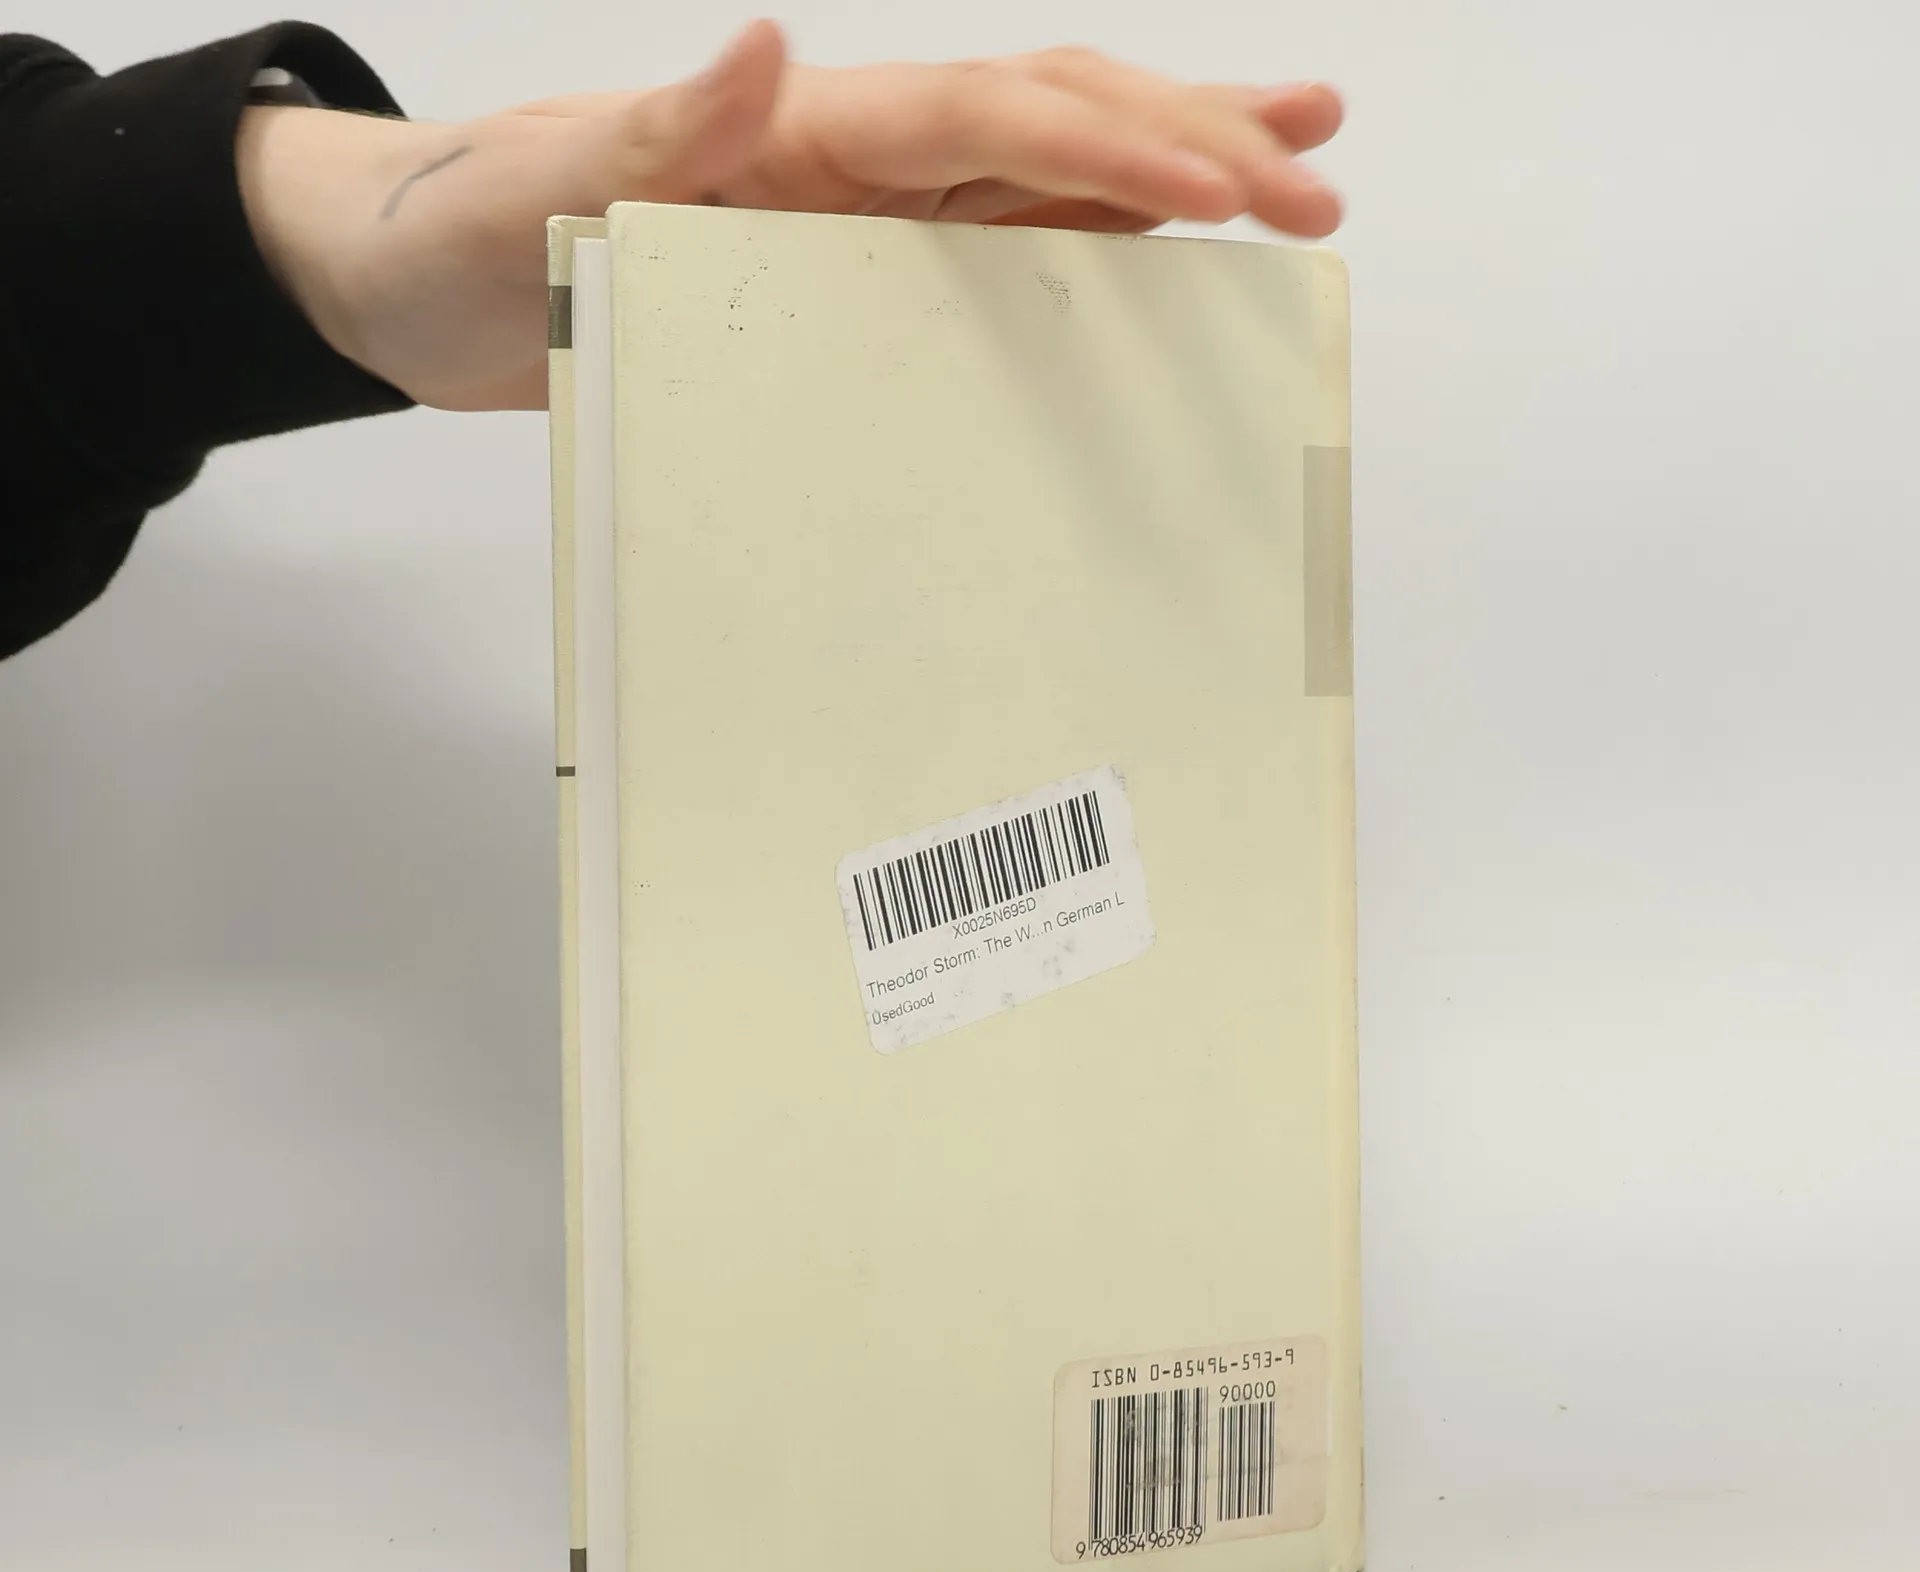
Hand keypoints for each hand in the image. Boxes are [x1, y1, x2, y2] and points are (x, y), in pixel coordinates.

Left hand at [238, 22, 1343, 411]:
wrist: (413, 284)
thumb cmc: (467, 235)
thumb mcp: (545, 187)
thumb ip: (666, 128)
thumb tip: (776, 46)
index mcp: (803, 132)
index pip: (996, 119)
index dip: (1118, 143)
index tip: (1233, 179)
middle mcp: (850, 157)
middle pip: (1056, 125)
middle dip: (1192, 144)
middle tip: (1317, 175)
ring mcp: (856, 212)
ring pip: (1045, 180)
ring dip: (1167, 171)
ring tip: (1286, 169)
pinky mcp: (843, 272)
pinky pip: (987, 255)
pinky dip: (1078, 246)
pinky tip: (1146, 255)